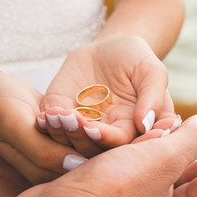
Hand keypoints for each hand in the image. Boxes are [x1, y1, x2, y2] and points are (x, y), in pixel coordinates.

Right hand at [0, 69, 86, 183]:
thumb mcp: (15, 126)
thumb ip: (41, 151)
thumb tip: (76, 166)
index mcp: (38, 173)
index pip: (75, 172)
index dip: (87, 150)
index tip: (86, 127)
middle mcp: (49, 168)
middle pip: (83, 160)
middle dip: (89, 138)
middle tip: (85, 116)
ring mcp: (55, 152)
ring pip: (84, 146)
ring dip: (87, 128)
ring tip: (84, 110)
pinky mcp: (59, 137)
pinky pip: (80, 132)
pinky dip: (84, 121)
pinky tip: (86, 108)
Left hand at [38, 36, 178, 155]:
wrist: (108, 48)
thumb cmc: (136, 60)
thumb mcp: (151, 72)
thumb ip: (152, 97)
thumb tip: (145, 125)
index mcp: (129, 130)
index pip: (117, 144)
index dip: (105, 139)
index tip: (93, 129)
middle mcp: (103, 134)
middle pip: (89, 148)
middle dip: (78, 136)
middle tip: (70, 119)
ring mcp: (79, 127)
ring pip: (67, 141)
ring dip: (60, 131)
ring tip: (55, 115)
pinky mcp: (60, 115)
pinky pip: (50, 127)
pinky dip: (46, 124)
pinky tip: (45, 115)